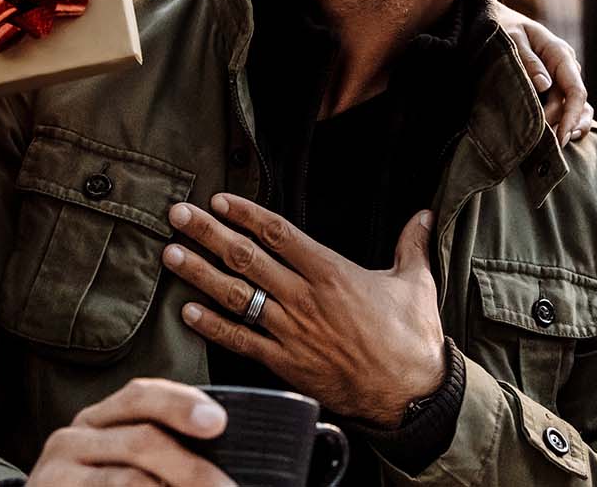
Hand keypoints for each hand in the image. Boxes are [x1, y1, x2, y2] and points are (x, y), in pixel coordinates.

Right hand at [26, 378, 233, 486]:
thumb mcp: (123, 462)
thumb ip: (162, 450)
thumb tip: (221, 448)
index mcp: (99, 419)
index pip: (141, 396)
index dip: (181, 404)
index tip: (219, 422)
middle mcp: (72, 437)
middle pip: (141, 439)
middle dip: (192, 468)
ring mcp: (56, 471)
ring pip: (129, 480)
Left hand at [164, 195, 444, 426]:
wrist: (410, 396)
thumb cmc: (414, 339)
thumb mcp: (417, 283)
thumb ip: (412, 244)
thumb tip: (424, 214)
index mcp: (332, 273)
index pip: (279, 234)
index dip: (246, 214)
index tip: (218, 200)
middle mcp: (305, 298)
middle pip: (247, 258)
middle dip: (208, 234)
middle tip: (178, 215)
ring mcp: (292, 332)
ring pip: (237, 296)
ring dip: (200, 274)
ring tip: (171, 255)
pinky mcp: (286, 363)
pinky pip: (241, 341)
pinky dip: (213, 326)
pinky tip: (187, 312)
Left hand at [491, 3, 593, 142]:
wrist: (495, 19)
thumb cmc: (503, 27)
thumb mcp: (512, 40)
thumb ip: (528, 61)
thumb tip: (544, 85)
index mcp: (560, 54)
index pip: (575, 91)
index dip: (572, 116)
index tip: (561, 136)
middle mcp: (565, 67)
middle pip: (576, 104)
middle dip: (565, 125)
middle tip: (549, 145)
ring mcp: (560, 77)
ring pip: (575, 107)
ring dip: (569, 126)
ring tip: (558, 146)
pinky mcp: (552, 85)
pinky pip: (563, 106)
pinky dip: (562, 121)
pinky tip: (556, 137)